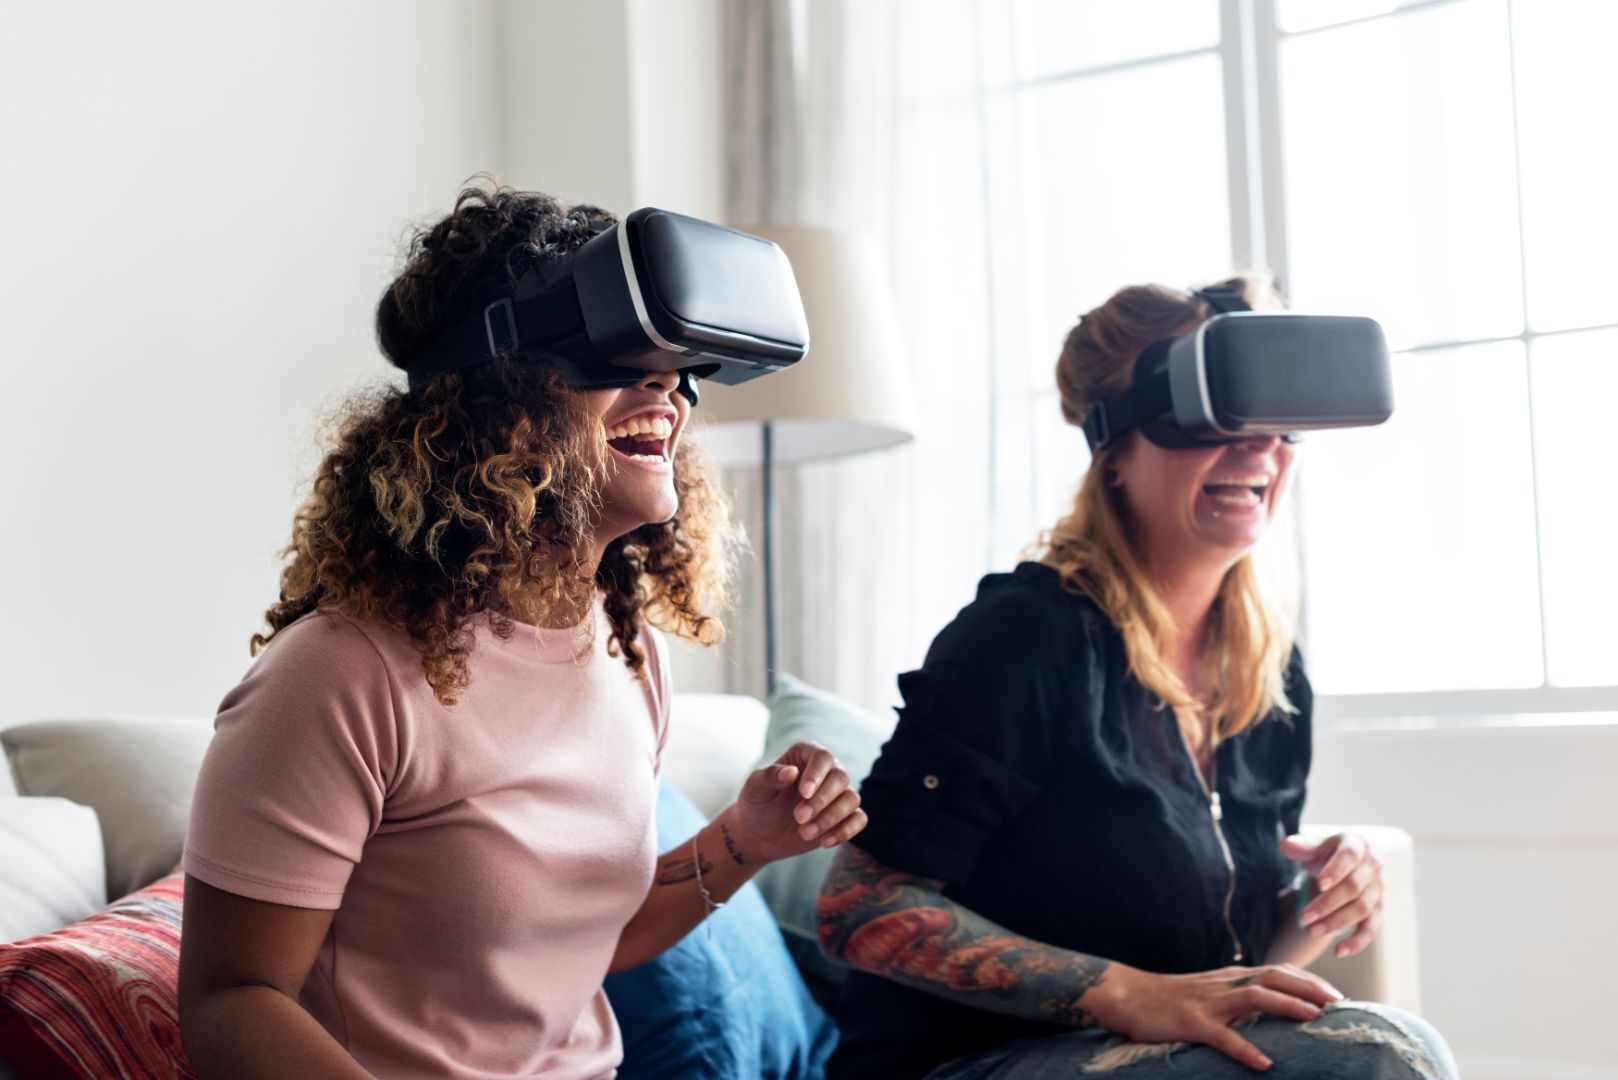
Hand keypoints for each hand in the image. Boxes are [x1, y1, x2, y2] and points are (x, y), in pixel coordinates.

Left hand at [725, 741, 866, 864]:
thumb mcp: (755, 788)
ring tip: (805, 833)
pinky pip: (859, 819)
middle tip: (798, 818)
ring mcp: (836, 795)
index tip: (803, 793)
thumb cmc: (755, 804)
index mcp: (804, 756)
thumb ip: (770, 776)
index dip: (817, 774)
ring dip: (831, 818)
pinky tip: (825, 842)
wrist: (757, 835)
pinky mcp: (842, 817)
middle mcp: (825, 772)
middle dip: (822, 801)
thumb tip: (791, 772)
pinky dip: (846, 830)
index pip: (823, 757)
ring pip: (852, 799)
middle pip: (841, 777)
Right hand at [1089, 963, 1343, 1071]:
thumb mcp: (1209, 990)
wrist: (1127, 994)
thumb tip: (1267, 1005)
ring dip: (1286, 1006)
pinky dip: (1245, 1049)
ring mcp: (1209, 1003)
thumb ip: (1236, 994)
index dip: (1308, 981)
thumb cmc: (1168, 998)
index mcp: (1230, 978)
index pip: (1278, 972)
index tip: (1335, 994)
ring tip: (1313, 1018)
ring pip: (1254, 998)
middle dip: (1308, 988)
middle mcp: (1225, 985)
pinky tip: (1264, 1064)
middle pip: (1274, 978)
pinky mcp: (1192, 1023)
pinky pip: (1222, 1037)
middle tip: (1338, 1003)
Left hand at [1280, 832, 1383, 957]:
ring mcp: (1377, 890)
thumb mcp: (1311, 847)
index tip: (1319, 884)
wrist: (1337, 866)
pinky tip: (1338, 951)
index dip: (1335, 870)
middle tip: (1305, 917)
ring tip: (1312, 931)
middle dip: (1328, 903)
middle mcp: (1372, 867)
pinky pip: (1371, 929)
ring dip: (1337, 922)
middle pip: (1354, 887)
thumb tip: (1286, 845)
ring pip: (1362, 909)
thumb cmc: (1323, 854)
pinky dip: (1357, 942)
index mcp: (1356, 845)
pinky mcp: (1377, 910)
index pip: (1349, 856)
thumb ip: (1300, 846)